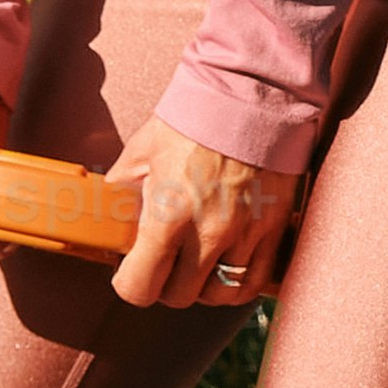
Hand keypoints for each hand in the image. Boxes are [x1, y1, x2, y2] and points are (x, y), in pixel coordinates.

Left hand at [108, 125, 302, 312]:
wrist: (252, 92)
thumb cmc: (197, 115)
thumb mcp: (144, 149)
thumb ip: (126, 183)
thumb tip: (114, 200)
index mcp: (168, 214)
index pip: (141, 285)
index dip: (129, 284)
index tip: (129, 274)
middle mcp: (208, 232)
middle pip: (180, 295)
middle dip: (164, 285)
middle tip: (162, 266)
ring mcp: (245, 233)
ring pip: (219, 294)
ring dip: (202, 287)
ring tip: (196, 268)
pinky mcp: (273, 228)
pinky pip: (255, 280)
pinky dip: (237, 283)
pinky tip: (226, 268)